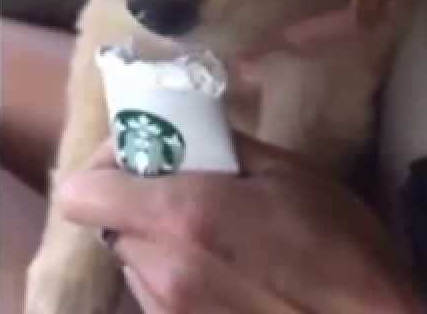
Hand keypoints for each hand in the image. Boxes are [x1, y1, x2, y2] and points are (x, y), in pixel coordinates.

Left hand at [55, 132, 426, 313]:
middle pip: (112, 223)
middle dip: (143, 200)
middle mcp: (164, 271)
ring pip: (135, 261)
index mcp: (184, 217)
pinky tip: (230, 274)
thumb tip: (182, 132)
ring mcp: (170, 313)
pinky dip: (180, 277)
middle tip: (193, 188)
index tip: (146, 153)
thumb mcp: (288, 173)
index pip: (83, 192)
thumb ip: (219, 148)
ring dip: (162, 242)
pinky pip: (159, 296)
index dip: (108, 165)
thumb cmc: (343, 247)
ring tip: (219, 238)